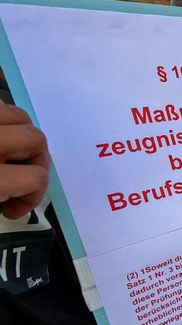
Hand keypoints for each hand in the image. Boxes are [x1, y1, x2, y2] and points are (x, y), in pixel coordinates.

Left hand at [0, 101, 49, 218]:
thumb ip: (3, 193)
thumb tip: (16, 190)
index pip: (36, 177)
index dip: (32, 197)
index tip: (13, 209)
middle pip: (35, 139)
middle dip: (31, 161)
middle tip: (12, 180)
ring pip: (17, 114)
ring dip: (17, 134)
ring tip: (2, 153)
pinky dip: (1, 119)